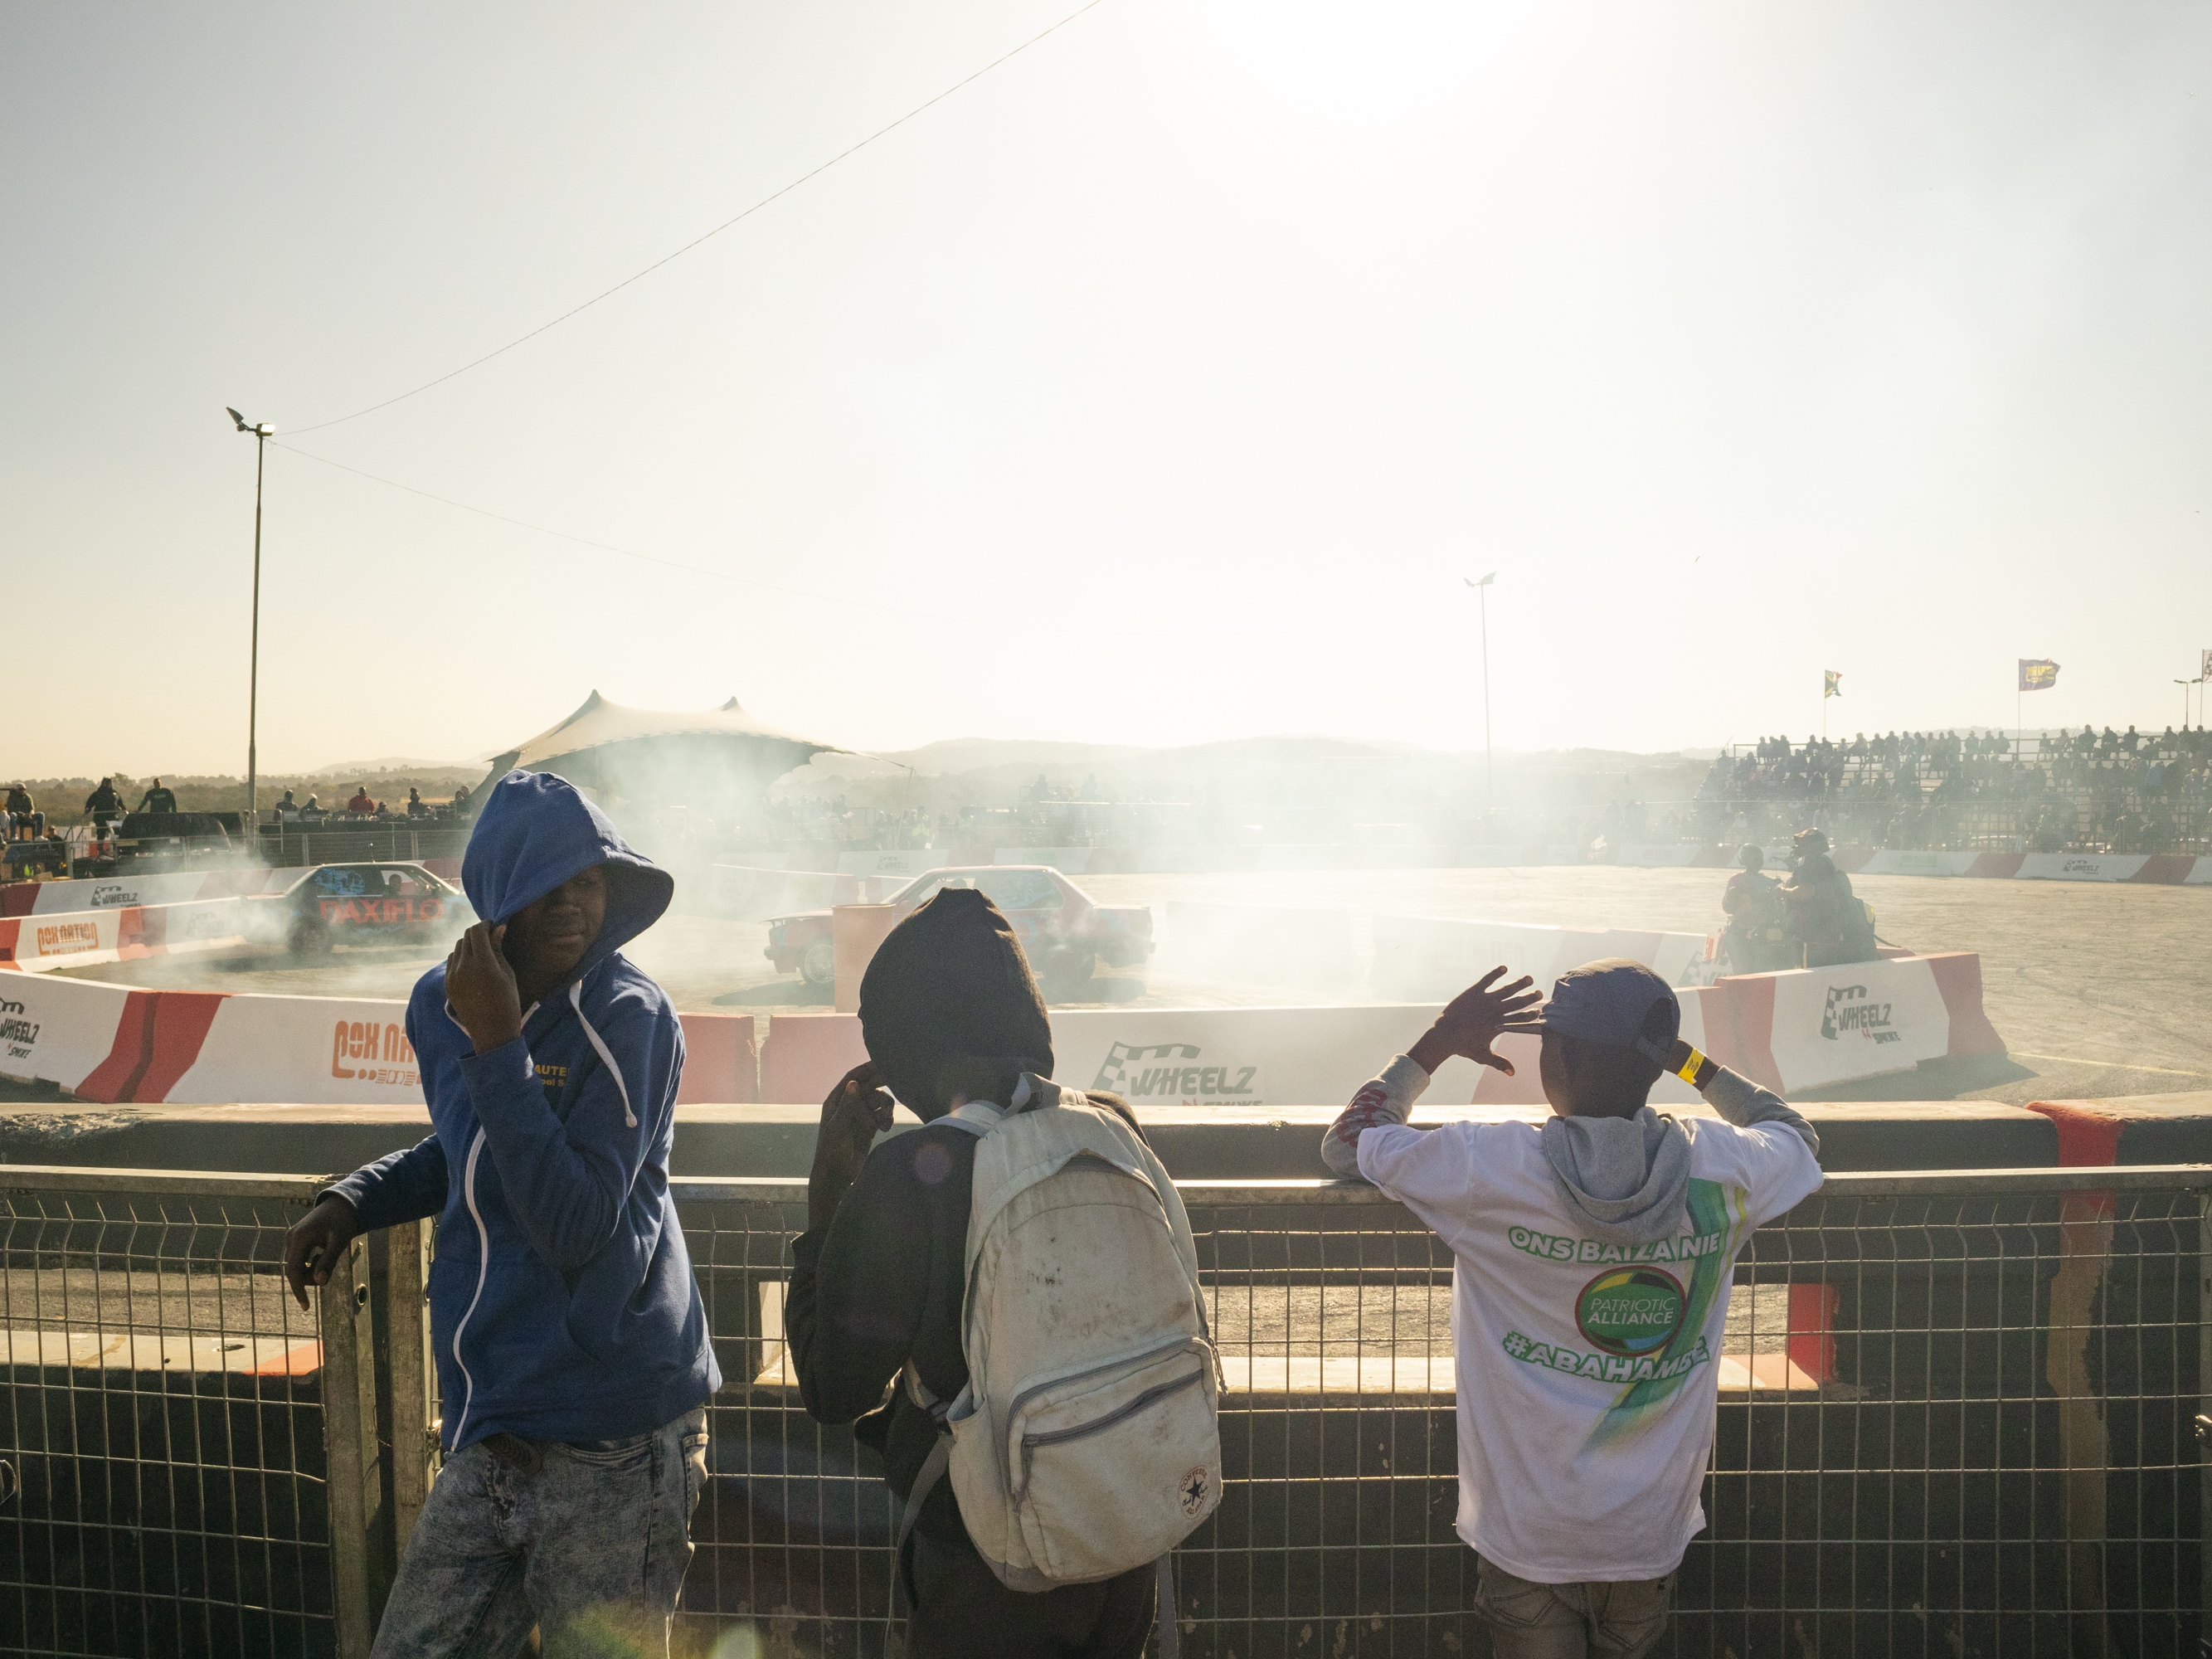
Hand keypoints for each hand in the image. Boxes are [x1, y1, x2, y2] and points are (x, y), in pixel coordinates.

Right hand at [283, 1195, 360, 1310]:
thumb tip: (319, 1283)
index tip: (306, 1307)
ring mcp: (291, 1239)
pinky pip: (300, 1261)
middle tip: (331, 1267)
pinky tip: (322, 1252)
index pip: (293, 1271)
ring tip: (328, 1253)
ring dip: (312, 1269)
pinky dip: (311, 1263)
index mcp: (299, 1238)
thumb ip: (329, 1261)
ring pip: (297, 1267)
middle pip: (295, 1271)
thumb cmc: (343, 1222)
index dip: (299, 1290)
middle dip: (311, 1277)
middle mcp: (291, 1238)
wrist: (342, 1204)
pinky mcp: (295, 1241)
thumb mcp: (340, 1241)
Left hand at [446, 921, 522, 1054]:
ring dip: (468, 945)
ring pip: (457, 948)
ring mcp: (452, 976)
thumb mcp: (507, 974)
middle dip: (477, 933)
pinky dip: (461, 957)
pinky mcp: (447, 984)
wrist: (492, 1032)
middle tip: (490, 937)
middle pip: (465, 937)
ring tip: (481, 952)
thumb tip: (498, 928)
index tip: (494, 925)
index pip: (477, 931)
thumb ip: (498, 949)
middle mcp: (463, 967)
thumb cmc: (507, 1002)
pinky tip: (472, 965)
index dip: (485, 924)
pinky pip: (451, 962)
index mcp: (482, 964)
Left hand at [808, 1063, 894, 1229]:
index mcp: (836, 1100)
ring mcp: (860, 1116)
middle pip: (870, 1087)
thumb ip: (847, 1106)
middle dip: (882, 1085)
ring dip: (886, 1108)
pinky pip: (883, 1115)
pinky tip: (886, 1129)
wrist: (836, 1176)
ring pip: (880, 1101)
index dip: (867, 1069)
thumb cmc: (831, 1151)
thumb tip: (854, 1083)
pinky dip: (887, 1119)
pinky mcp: (870, 1127)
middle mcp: (849, 1105)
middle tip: (899, 1080)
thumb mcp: (838, 1127)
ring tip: (884, 1122)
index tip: (884, 1061)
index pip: (853, 1078)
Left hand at [1408, 966, 1540, 1076]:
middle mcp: (1495, 1011)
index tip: (1539, 1011)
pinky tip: (1504, 967)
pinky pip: (1487, 980)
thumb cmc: (1463, 1047)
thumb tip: (1513, 1074)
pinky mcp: (1474, 992)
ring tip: (1528, 978)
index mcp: (1499, 1025)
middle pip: (1517, 1003)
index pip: (1519, 1019)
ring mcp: (1485, 1000)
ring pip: (1506, 990)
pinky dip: (1496, 973)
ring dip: (1518, 984)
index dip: (1530, 1015)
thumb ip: (1499, 1063)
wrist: (1445, 1034)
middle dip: (1529, 998)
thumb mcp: (1482, 1056)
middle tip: (1539, 993)